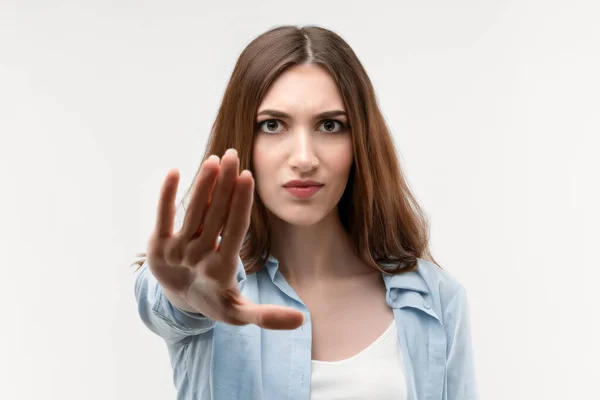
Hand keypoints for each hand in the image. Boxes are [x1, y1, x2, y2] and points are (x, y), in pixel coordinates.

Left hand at [146, 148, 303, 329]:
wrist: (178, 303)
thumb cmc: (217, 300)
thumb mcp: (240, 313)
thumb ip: (267, 316)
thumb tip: (301, 322)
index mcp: (221, 270)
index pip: (233, 231)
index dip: (240, 203)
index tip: (247, 176)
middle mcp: (198, 258)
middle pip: (213, 215)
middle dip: (223, 184)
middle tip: (233, 155)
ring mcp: (176, 251)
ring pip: (192, 213)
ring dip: (202, 184)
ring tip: (215, 159)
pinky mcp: (157, 245)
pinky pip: (162, 218)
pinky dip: (166, 196)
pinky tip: (175, 172)